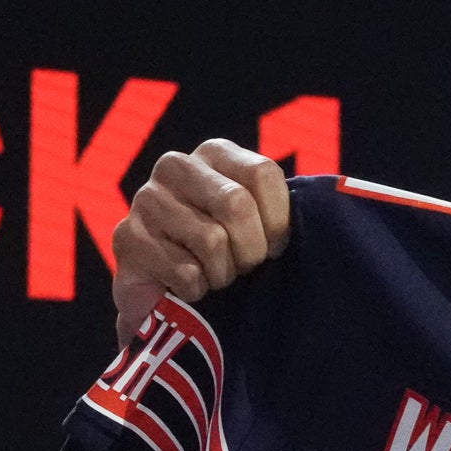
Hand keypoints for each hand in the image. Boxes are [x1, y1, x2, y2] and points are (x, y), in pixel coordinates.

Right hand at [109, 139, 296, 334]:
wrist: (171, 298)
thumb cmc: (227, 257)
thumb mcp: (260, 224)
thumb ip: (282, 208)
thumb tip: (323, 209)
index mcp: (215, 152)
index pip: (263, 174)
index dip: (277, 221)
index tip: (273, 246)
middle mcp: (176, 166)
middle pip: (235, 204)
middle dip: (250, 251)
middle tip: (243, 268)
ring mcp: (146, 199)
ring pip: (210, 241)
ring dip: (223, 274)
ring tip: (214, 276)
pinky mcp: (127, 238)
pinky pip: (185, 271)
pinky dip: (197, 290)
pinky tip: (189, 287)